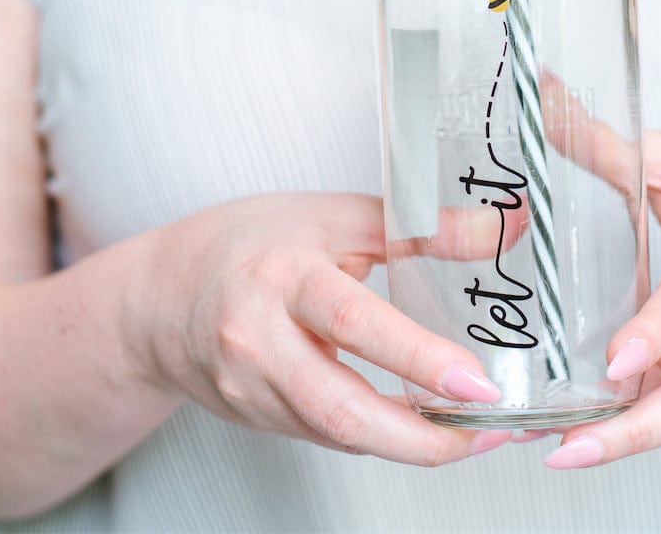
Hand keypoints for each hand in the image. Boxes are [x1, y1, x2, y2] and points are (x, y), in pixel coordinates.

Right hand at [127, 192, 515, 464]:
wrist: (162, 295)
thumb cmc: (251, 241)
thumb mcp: (334, 216)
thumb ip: (417, 226)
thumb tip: (498, 228)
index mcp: (282, 274)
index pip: (352, 320)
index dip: (417, 356)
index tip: (476, 380)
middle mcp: (259, 340)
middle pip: (340, 407)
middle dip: (422, 437)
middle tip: (489, 430)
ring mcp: (253, 390)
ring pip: (338, 432)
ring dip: (411, 443)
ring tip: (474, 433)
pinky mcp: (259, 418)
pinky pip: (328, 434)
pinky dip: (381, 435)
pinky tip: (422, 426)